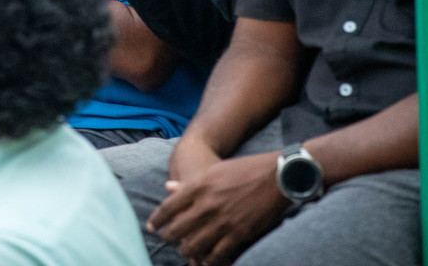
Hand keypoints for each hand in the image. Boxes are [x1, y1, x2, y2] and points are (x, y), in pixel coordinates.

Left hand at [148, 152, 288, 265]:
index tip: (151, 227)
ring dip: (187, 252)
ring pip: (195, 246)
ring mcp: (222, 221)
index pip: (168, 207)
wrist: (276, 176)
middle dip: (169, 238)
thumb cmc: (244, 170)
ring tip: (186, 252)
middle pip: (178, 230)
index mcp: (198, 186)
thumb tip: (167, 188)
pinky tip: (206, 261)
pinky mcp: (239, 233)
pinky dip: (209, 261)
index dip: (157, 220)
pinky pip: (218, 254)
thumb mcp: (213, 171)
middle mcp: (206, 205)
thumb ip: (189, 184)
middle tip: (168, 241)